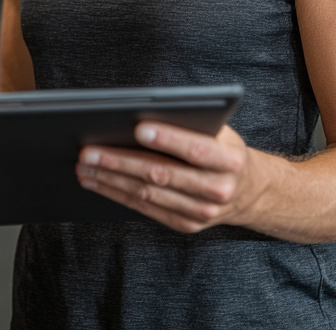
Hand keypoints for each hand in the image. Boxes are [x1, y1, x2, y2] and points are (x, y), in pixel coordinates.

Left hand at [76, 122, 260, 232]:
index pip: (197, 149)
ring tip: (85, 166)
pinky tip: (98, 182)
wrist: (250, 192)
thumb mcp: (220, 130)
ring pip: (148, 195)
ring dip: (111, 180)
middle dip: (121, 162)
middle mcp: (218, 189)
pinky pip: (147, 209)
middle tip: (89, 151)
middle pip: (162, 175)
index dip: (169, 139)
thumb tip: (142, 111)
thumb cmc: (224, 150)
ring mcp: (202, 212)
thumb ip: (190, 122)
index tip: (138, 127)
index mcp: (229, 161)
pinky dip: (118, 195)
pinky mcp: (186, 225)